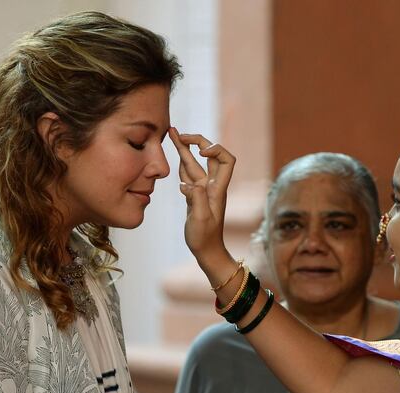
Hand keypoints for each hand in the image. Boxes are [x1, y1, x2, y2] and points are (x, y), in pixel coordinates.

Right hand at [168, 128, 235, 264]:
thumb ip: (196, 199)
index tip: (200, 151)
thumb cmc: (205, 238)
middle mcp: (211, 186)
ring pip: (194, 164)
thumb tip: (186, 184)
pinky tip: (175, 157)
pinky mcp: (194, 196)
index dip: (216, 149)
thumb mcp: (200, 219)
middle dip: (195, 141)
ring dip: (184, 149)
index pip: (226, 160)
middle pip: (207, 156)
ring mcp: (202, 190)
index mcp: (217, 188)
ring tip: (172, 135)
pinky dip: (181, 164)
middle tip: (177, 133)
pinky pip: (188, 175)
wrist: (206, 251)